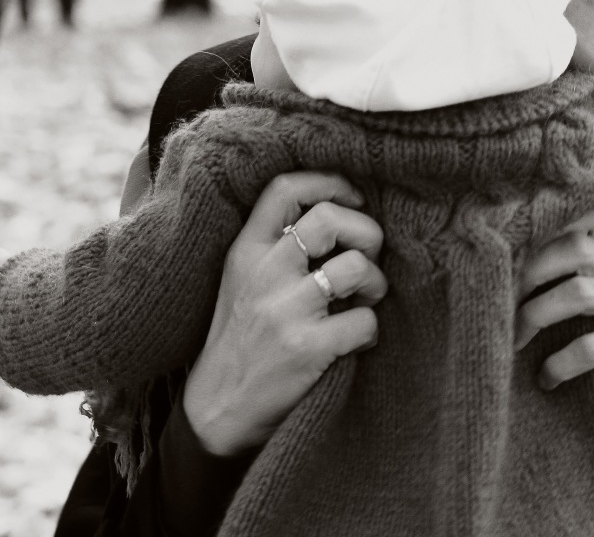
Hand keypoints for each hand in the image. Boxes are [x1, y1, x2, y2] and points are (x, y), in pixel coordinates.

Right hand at [183, 172, 387, 455]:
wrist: (216, 412)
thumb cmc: (242, 339)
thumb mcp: (243, 280)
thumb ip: (279, 246)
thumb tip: (347, 212)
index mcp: (246, 250)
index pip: (285, 187)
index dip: (330, 182)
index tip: (354, 197)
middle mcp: (263, 273)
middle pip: (330, 218)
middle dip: (367, 232)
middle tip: (369, 256)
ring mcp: (284, 310)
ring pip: (356, 267)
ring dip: (376, 283)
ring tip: (365, 300)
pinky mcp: (306, 348)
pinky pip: (366, 321)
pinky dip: (371, 330)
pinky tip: (356, 340)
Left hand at [514, 206, 593, 413]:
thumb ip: (587, 262)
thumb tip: (519, 260)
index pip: (584, 212)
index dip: (544, 222)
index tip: (508, 243)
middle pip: (572, 246)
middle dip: (527, 271)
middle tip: (500, 298)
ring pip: (577, 293)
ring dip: (534, 315)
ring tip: (515, 338)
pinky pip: (591, 348)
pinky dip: (560, 363)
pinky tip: (546, 377)